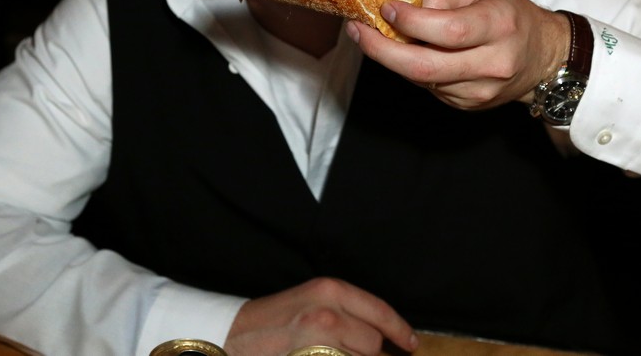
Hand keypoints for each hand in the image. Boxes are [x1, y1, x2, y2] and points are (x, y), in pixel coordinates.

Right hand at [223, 277, 417, 355]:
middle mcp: (327, 314)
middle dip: (366, 353)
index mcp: (329, 290)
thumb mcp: (310, 301)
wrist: (230, 337)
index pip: (379, 312)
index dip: (400, 330)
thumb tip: (379, 335)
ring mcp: (319, 344)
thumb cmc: (271, 321)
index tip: (411, 344)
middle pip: (373, 343)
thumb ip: (344, 311)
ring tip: (326, 353)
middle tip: (344, 351)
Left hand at [346, 0, 568, 109]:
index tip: (384, 8)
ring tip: (371, 35)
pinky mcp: (467, 105)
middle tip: (357, 31)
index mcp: (499, 26)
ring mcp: (479, 91)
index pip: (448, 31)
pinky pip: (428, 87)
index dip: (410, 22)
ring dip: (390, 58)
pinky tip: (403, 52)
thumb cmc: (509, 15)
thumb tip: (399, 3)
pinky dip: (409, 68)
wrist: (542, 57)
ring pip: (421, 79)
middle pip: (425, 66)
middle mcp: (492, 63)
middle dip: (381, 50)